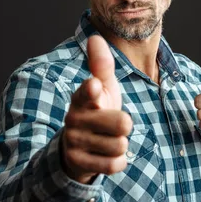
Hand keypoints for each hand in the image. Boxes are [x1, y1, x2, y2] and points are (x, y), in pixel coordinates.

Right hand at [61, 35, 132, 183]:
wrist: (77, 148)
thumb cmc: (96, 112)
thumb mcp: (102, 88)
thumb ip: (101, 65)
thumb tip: (95, 37)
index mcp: (83, 97)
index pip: (87, 91)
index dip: (93, 90)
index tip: (95, 87)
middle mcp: (75, 118)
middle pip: (122, 123)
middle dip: (125, 126)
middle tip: (115, 125)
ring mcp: (75, 141)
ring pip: (120, 145)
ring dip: (121, 145)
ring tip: (109, 140)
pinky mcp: (78, 162)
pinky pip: (114, 164)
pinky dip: (117, 162)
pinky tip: (107, 156)